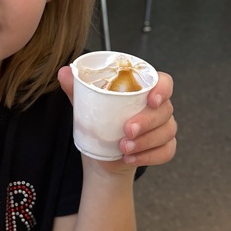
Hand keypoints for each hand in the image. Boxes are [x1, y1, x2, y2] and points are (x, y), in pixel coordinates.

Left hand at [58, 66, 176, 167]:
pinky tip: (130, 158)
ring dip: (145, 142)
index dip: (163, 89)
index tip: (151, 99)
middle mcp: (158, 108)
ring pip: (167, 132)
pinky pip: (166, 152)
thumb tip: (63, 72)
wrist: (101, 157)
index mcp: (144, 91)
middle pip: (164, 110)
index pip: (164, 82)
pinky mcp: (164, 148)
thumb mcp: (87, 107)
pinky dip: (149, 156)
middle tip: (127, 131)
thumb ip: (77, 89)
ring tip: (124, 148)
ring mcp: (163, 128)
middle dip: (146, 122)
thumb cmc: (100, 125)